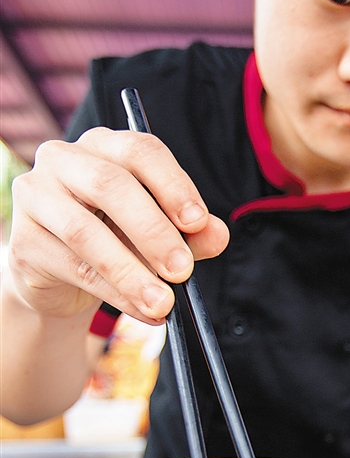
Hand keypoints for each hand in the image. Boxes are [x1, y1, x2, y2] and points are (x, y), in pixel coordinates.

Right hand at [8, 127, 229, 323]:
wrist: (63, 274)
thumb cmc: (118, 239)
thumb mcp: (161, 235)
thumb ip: (191, 234)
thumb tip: (216, 235)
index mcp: (104, 146)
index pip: (140, 150)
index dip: (172, 185)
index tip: (198, 222)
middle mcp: (64, 160)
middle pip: (110, 186)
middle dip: (154, 232)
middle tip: (183, 271)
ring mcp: (36, 197)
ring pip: (86, 233)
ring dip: (131, 273)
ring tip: (164, 304)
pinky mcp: (24, 241)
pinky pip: (73, 268)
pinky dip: (114, 294)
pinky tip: (142, 311)